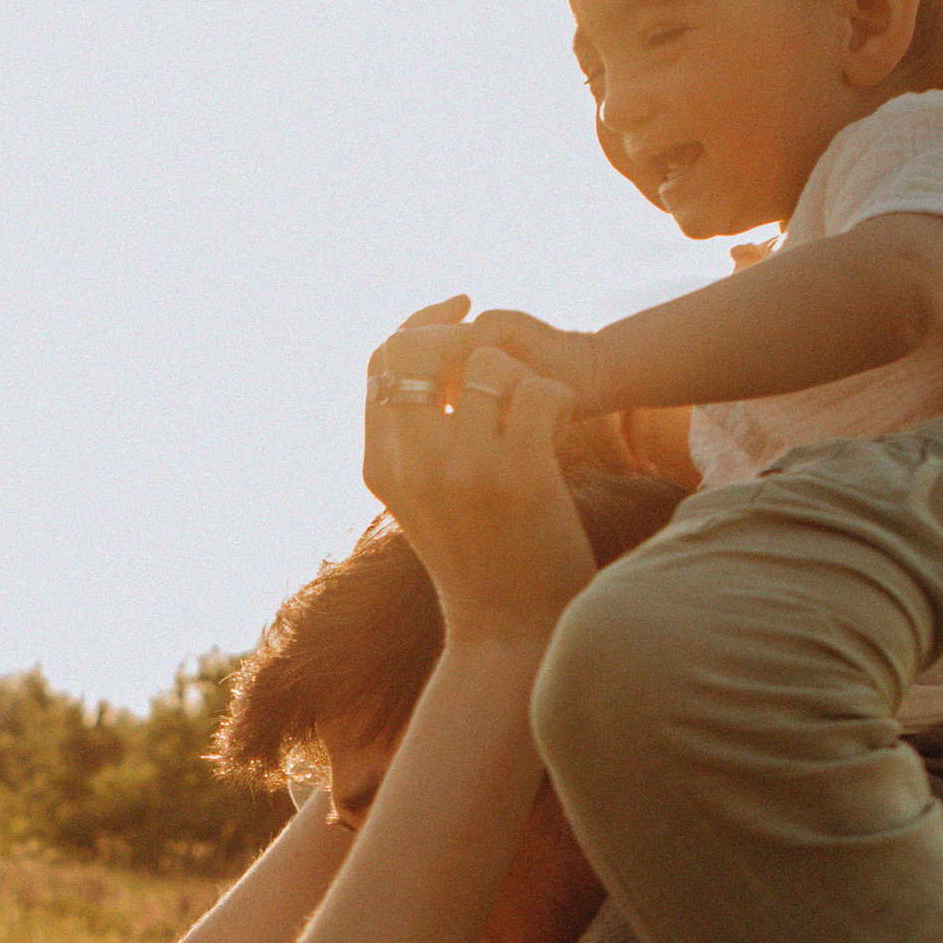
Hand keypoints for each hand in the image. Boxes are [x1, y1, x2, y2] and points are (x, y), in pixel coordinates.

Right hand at [364, 309, 588, 643]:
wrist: (511, 632)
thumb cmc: (480, 558)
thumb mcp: (424, 498)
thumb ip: (416, 436)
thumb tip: (431, 348)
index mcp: (380, 465)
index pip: (382, 360)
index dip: (421, 321)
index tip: (462, 310)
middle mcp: (410, 464)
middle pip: (423, 347)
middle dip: (467, 337)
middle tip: (504, 360)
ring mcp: (459, 469)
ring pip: (486, 364)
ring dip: (522, 378)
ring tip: (538, 416)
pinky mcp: (514, 475)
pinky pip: (536, 390)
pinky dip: (558, 402)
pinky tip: (561, 432)